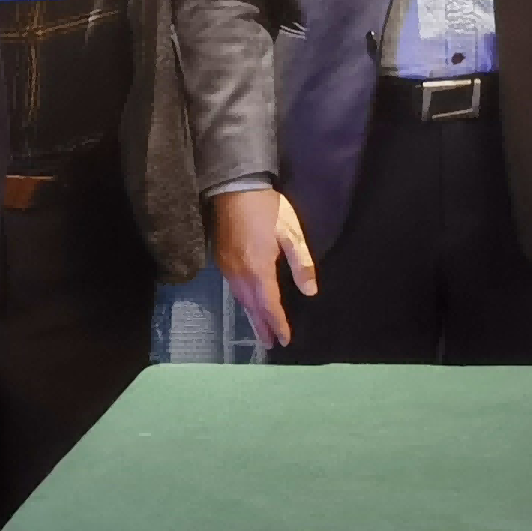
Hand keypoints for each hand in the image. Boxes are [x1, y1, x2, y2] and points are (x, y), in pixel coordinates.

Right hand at [211, 186, 316, 352]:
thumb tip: (310, 291)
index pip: (269, 305)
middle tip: (271, 344)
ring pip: (241, 299)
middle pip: (252, 307)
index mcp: (259, 269)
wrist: (233, 186)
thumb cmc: (267, 208)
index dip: (278, 323)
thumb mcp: (291, 232)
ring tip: (260, 331)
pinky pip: (233, 288)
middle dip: (262, 326)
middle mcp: (240, 273)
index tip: (285, 340)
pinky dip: (243, 301)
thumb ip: (301, 263)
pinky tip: (248, 303)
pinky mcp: (220, 258)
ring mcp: (227, 266)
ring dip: (251, 316)